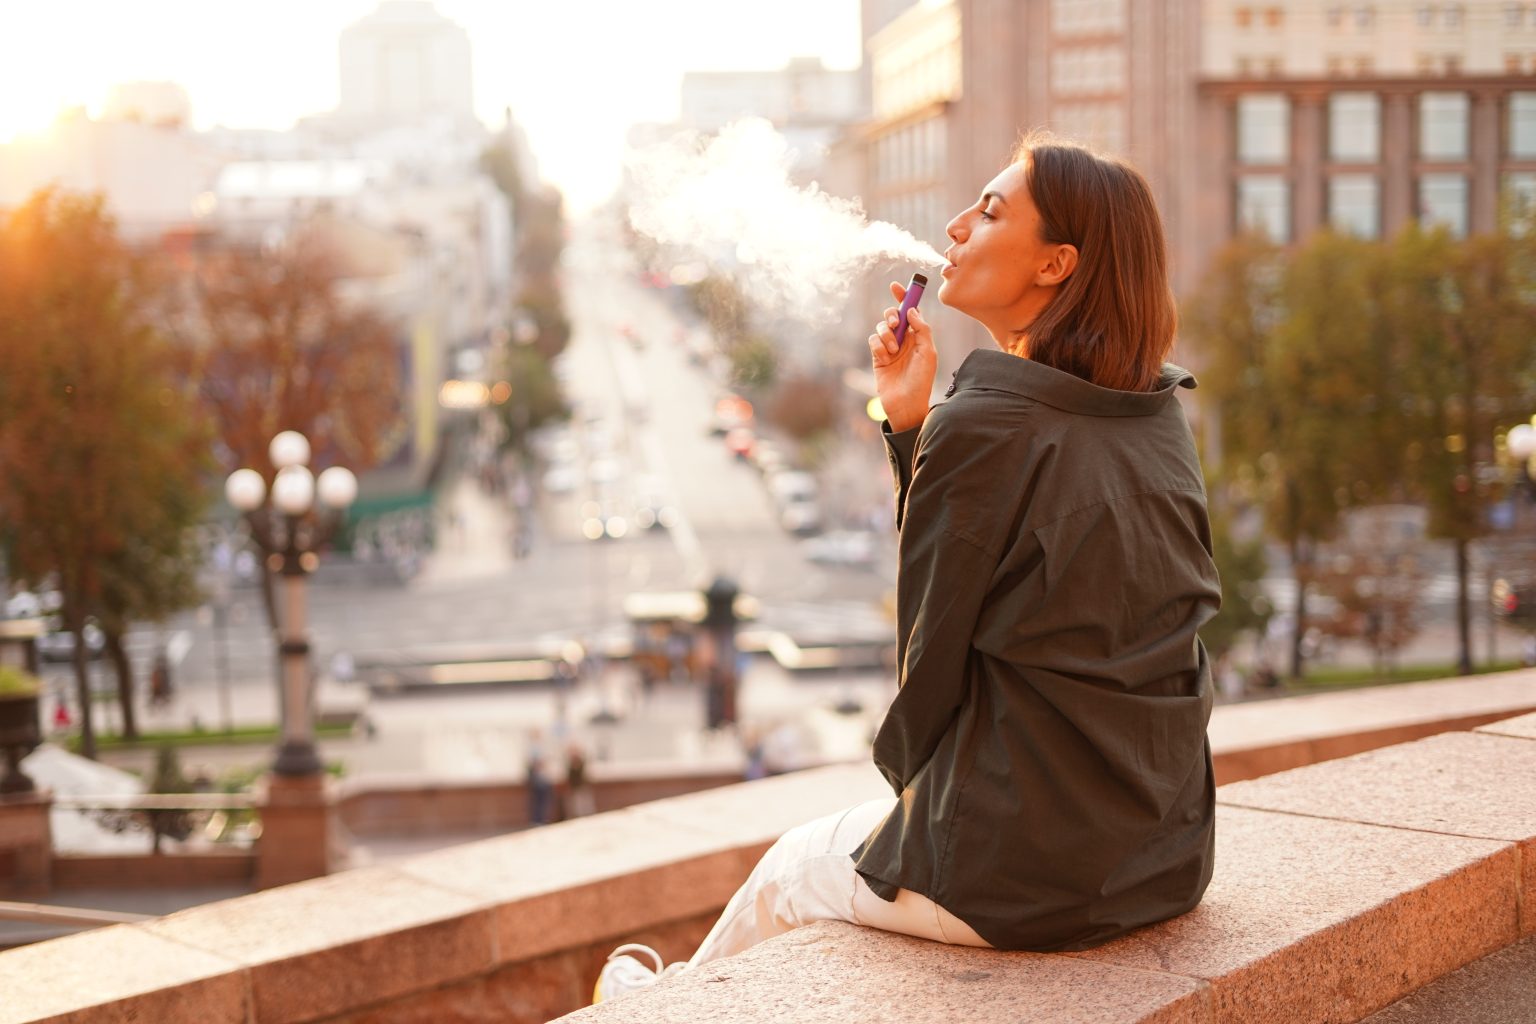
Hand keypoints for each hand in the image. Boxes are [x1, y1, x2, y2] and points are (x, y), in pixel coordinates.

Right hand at [868, 280, 937, 432]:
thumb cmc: (922, 380)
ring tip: (893, 350)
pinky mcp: (877, 357)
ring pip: (881, 327)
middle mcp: (903, 339)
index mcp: (918, 336)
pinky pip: (873, 341)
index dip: (904, 297)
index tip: (896, 286)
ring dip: (886, 334)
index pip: (910, 311)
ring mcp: (889, 348)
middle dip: (892, 315)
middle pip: (893, 315)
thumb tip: (913, 310)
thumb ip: (922, 329)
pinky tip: (885, 357)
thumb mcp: (928, 352)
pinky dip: (878, 345)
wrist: (906, 403)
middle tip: (897, 323)